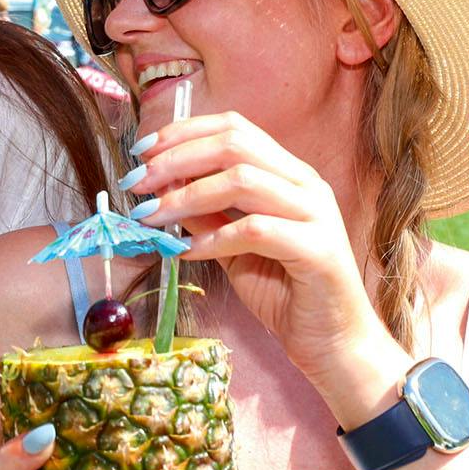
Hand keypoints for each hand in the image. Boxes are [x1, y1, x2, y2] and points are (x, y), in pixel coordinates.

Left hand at [127, 112, 395, 381]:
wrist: (332, 341)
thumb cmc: (284, 291)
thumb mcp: (230, 245)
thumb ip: (203, 213)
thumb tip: (159, 187)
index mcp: (287, 172)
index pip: (234, 127)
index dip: (183, 133)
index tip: (142, 151)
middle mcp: (305, 183)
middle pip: (234, 145)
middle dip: (176, 159)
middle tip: (137, 183)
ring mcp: (315, 213)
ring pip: (242, 181)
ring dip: (185, 197)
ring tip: (150, 217)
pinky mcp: (317, 250)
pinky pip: (255, 230)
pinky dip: (213, 238)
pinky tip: (186, 251)